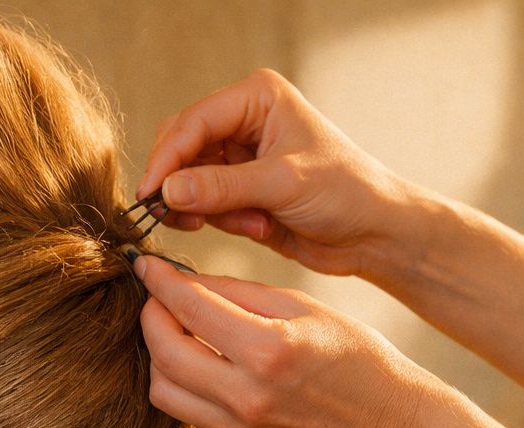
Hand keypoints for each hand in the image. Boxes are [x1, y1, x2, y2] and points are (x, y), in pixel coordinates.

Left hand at [135, 254, 426, 427]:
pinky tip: (202, 365)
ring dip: (161, 357)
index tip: (146, 266)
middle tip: (158, 299)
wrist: (384, 421)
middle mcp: (249, 397)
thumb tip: (181, 281)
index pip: (190, 309)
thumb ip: (235, 292)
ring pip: (164, 391)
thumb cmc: (350, 353)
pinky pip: (189, 414)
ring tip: (177, 333)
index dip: (159, 282)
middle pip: (164, 353)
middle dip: (151, 318)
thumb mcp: (300, 305)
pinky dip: (185, 384)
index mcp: (269, 350)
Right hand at [137, 69, 420, 278]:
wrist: (374, 233)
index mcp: (257, 98)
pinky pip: (206, 205)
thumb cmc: (345, 193)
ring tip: (250, 224)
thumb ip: (220, 188)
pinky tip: (258, 227)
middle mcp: (245, 121)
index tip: (150, 195)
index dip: (166, 160)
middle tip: (181, 218)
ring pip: (189, 182)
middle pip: (182, 148)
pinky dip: (223, 222)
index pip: (193, 122)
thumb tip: (166, 193)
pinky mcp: (240, 190)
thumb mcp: (281, 185)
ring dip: (211, 210)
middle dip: (184, 186)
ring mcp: (240, 157)